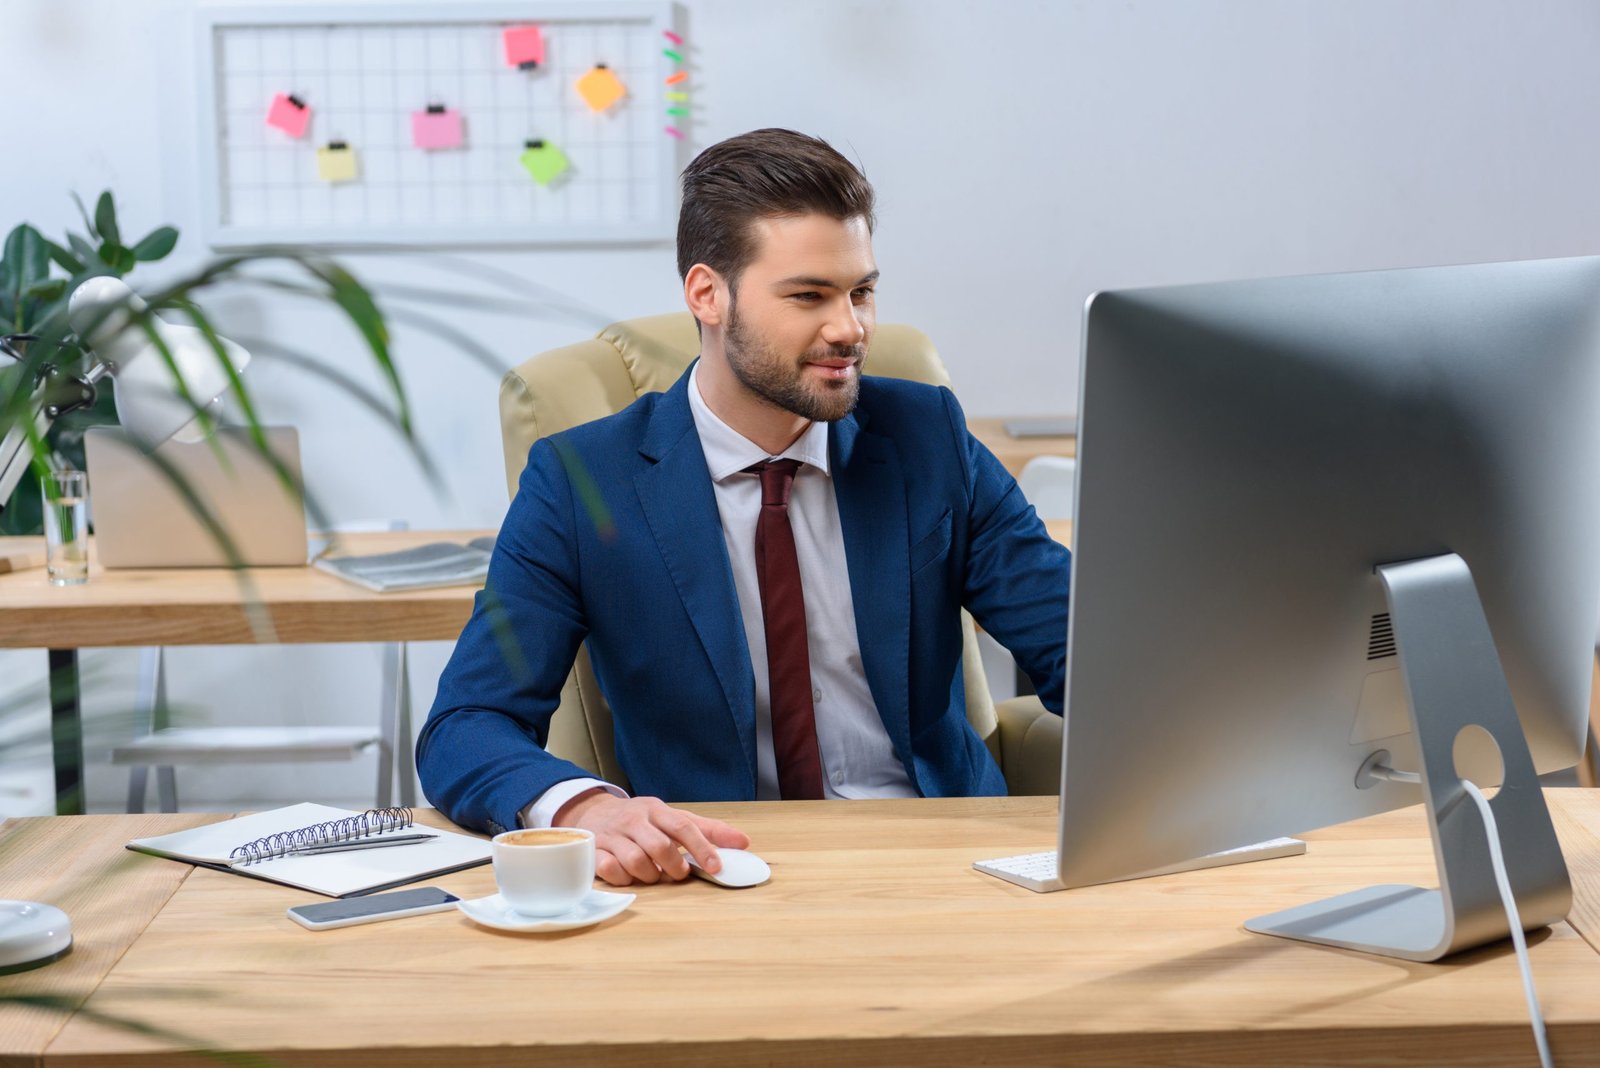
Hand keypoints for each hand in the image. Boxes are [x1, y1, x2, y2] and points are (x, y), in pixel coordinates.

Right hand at [553, 789, 749, 885]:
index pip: (683, 826)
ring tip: (654, 874)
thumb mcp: (672, 818)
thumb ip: (707, 830)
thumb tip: (743, 842)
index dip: (702, 847)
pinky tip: (628, 876)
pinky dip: (624, 878)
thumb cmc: (640, 820)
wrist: (592, 812)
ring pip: (636, 860)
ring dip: (651, 875)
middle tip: (679, 873)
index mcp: (657, 809)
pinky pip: (610, 870)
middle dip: (674, 866)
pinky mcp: (594, 851)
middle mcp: (634, 820)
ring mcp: (613, 835)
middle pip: (660, 846)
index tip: (717, 867)